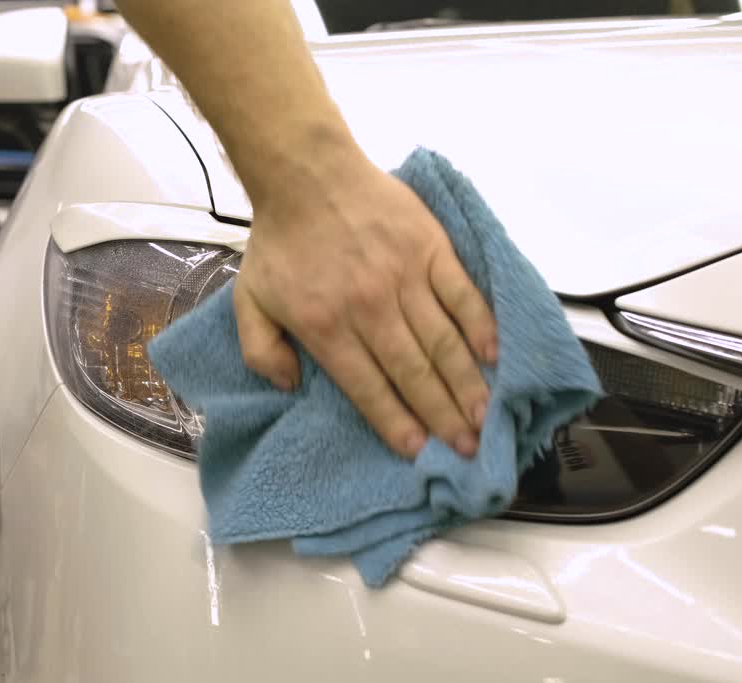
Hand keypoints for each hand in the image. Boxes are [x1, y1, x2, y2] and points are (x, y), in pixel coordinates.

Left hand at [233, 152, 496, 458]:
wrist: (307, 174)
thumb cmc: (280, 241)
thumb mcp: (247, 299)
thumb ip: (261, 350)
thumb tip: (290, 386)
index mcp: (325, 325)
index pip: (367, 386)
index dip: (394, 421)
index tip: (418, 450)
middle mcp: (369, 307)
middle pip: (413, 372)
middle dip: (442, 416)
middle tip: (466, 448)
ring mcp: (405, 276)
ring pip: (443, 341)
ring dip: (467, 383)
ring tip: (484, 417)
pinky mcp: (430, 248)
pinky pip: (462, 295)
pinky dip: (481, 326)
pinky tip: (494, 355)